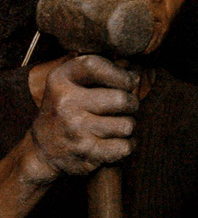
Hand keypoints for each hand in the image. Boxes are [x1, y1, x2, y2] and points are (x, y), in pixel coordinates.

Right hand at [29, 55, 139, 177]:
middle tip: (125, 107)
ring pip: (127, 125)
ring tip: (116, 125)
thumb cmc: (68, 109)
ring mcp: (74, 129)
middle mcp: (65, 103)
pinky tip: (117, 141)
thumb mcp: (71, 83)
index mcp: (60, 80)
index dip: (121, 74)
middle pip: (122, 99)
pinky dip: (127, 145)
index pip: (96, 65)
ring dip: (128, 126)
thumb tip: (136, 75)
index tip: (128, 81)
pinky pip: (124, 146)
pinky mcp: (85, 152)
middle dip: (132, 104)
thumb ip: (101, 71)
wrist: (42, 149)